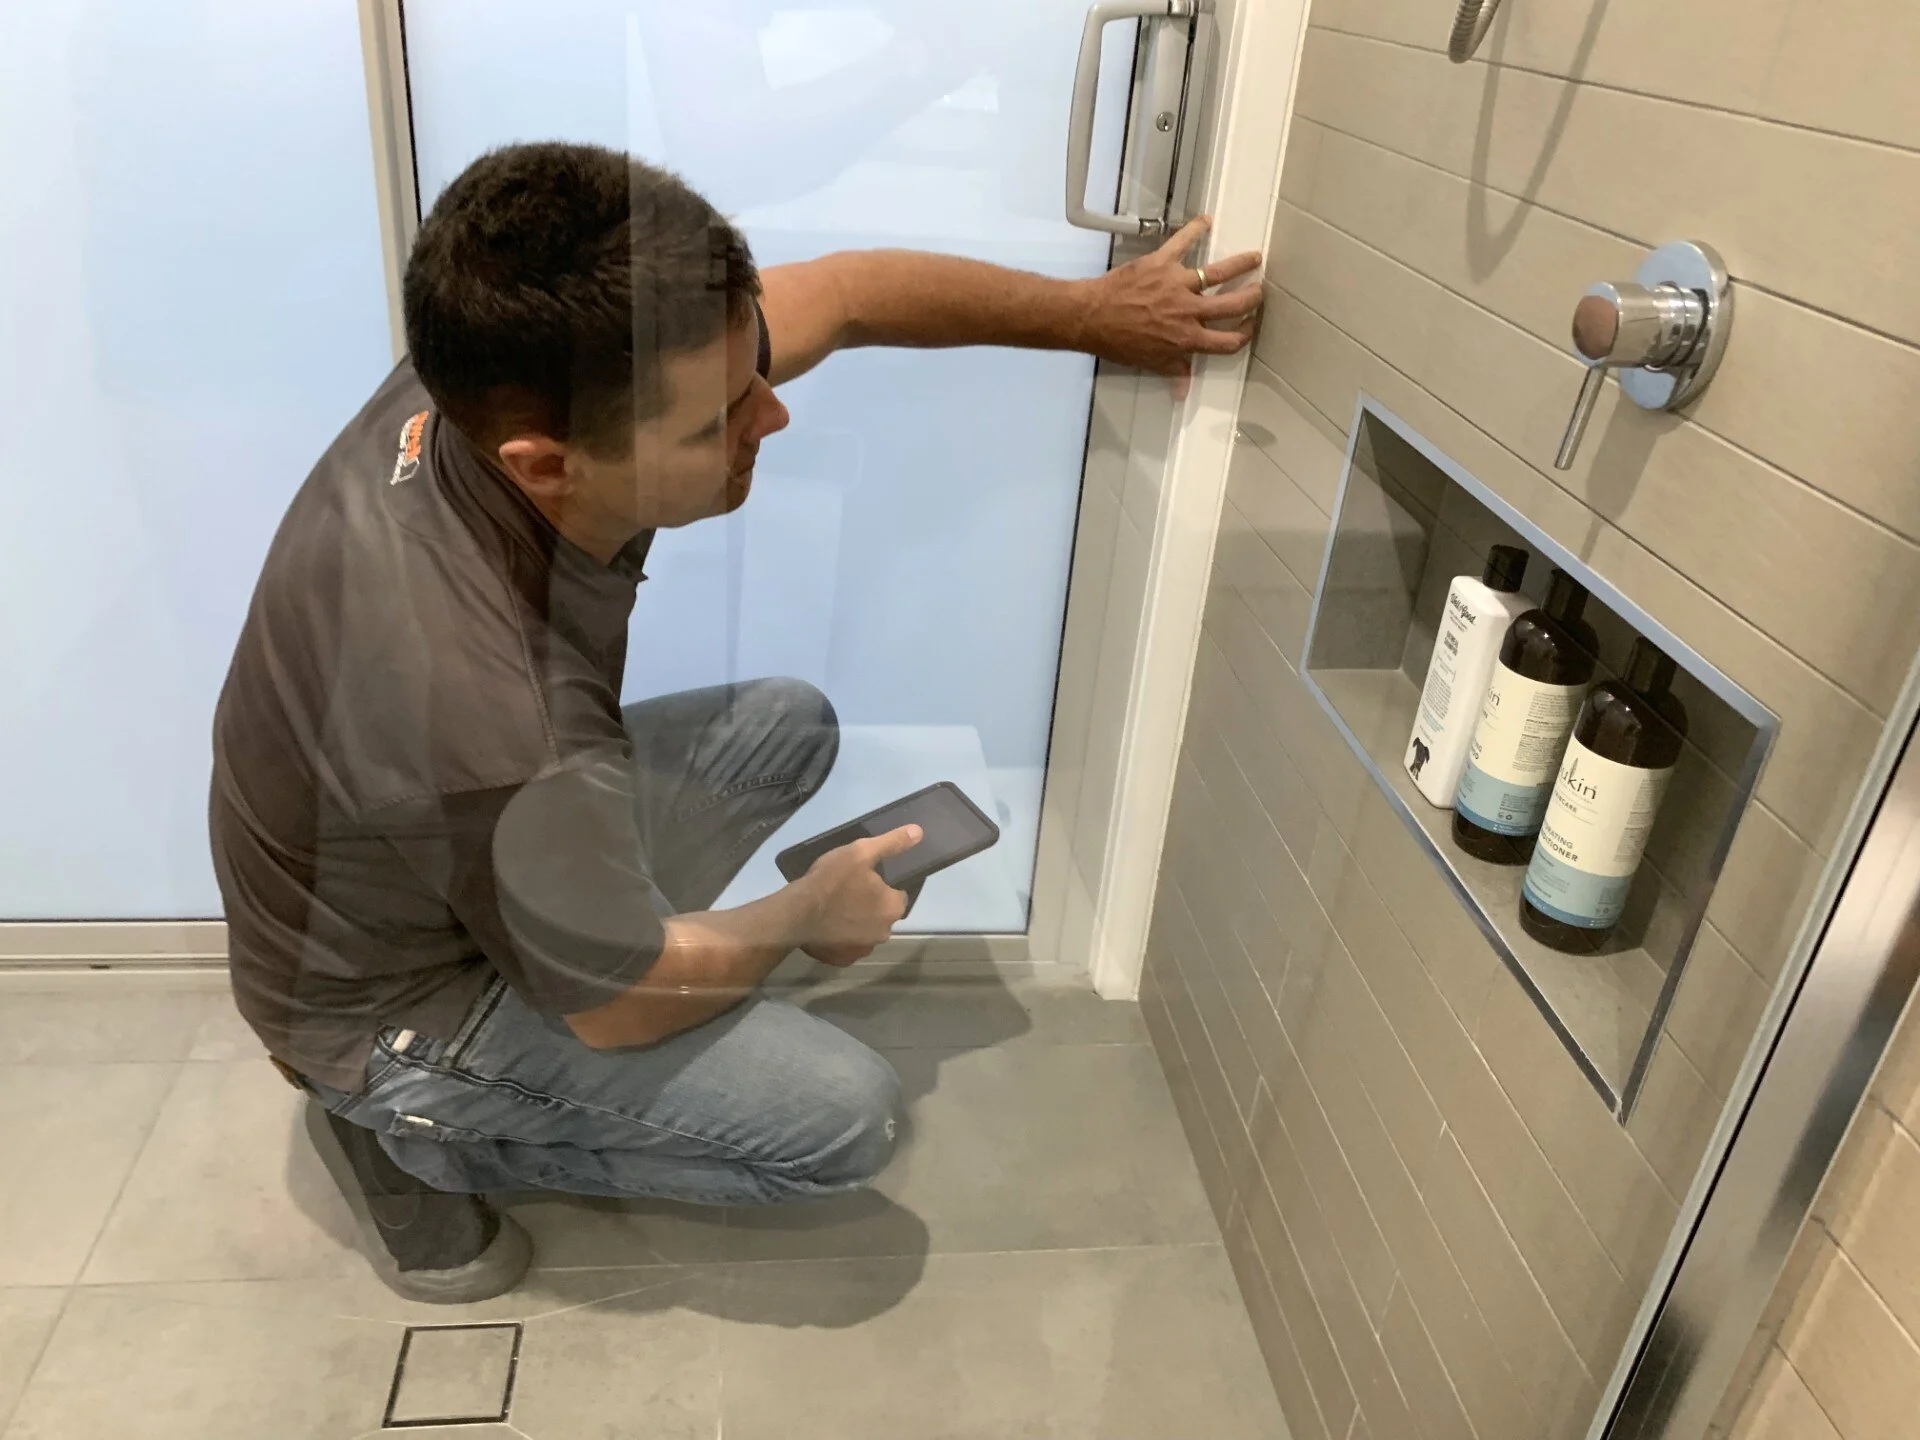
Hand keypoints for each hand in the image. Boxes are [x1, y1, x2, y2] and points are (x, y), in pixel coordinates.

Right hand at [797, 824, 921, 965]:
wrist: (796, 913)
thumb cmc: (831, 881)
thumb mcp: (861, 852)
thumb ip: (891, 843)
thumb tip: (918, 832)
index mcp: (893, 908)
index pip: (898, 895)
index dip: (883, 886)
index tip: (865, 879)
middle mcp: (884, 933)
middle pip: (882, 915)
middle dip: (870, 906)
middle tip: (848, 891)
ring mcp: (863, 950)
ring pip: (865, 932)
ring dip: (857, 923)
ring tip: (835, 908)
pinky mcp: (843, 960)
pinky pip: (847, 946)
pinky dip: (841, 938)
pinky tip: (828, 926)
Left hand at [1077, 216, 1262, 379]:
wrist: (1092, 317)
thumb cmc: (1118, 342)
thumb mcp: (1149, 361)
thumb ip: (1173, 370)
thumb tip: (1184, 388)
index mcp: (1187, 339)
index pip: (1227, 341)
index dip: (1244, 335)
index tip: (1250, 327)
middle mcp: (1188, 311)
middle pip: (1232, 305)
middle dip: (1252, 298)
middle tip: (1259, 292)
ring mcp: (1177, 285)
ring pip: (1218, 273)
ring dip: (1240, 264)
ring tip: (1254, 258)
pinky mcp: (1162, 263)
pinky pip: (1182, 242)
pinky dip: (1195, 230)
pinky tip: (1206, 221)